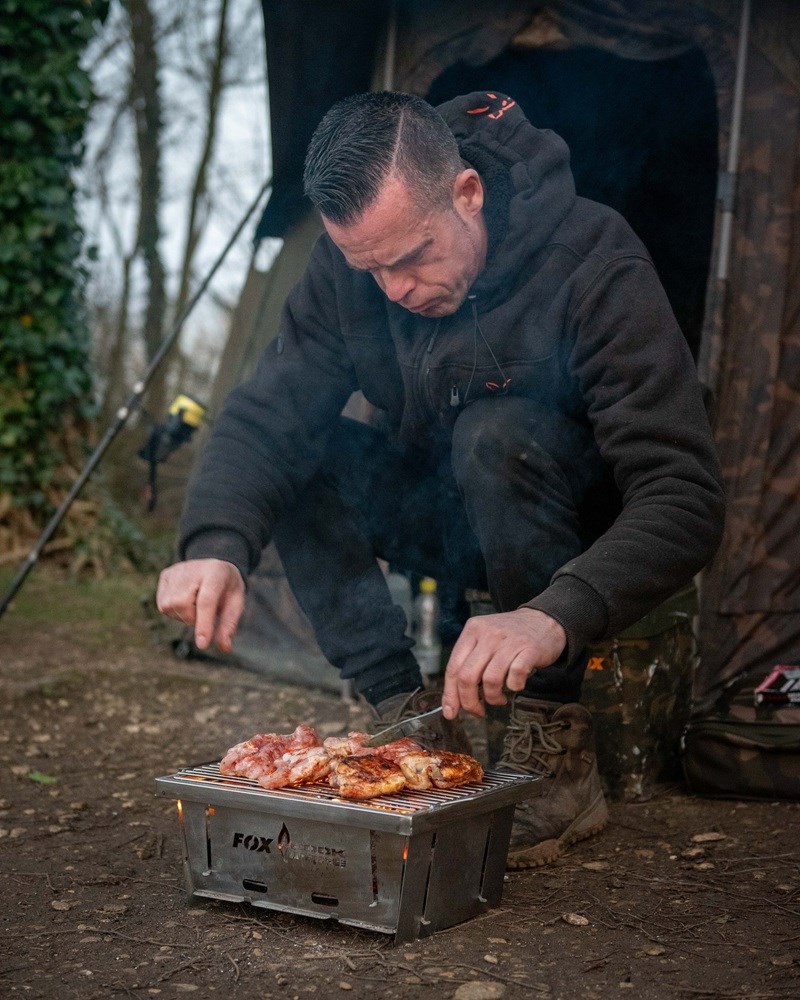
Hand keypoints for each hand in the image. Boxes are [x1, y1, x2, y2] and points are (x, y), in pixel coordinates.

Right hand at [156, 558, 244, 652]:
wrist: (216, 566)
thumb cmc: (227, 588)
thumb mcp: (236, 603)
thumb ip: (229, 624)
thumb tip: (225, 648)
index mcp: (216, 573)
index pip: (206, 601)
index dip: (204, 624)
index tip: (203, 645)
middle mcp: (193, 568)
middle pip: (184, 606)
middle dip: (194, 618)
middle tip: (206, 609)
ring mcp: (176, 571)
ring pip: (170, 608)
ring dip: (184, 614)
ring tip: (196, 601)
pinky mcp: (165, 575)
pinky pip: (163, 605)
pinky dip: (175, 610)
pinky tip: (185, 599)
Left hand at [441, 608, 566, 718]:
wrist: (543, 620)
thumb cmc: (509, 637)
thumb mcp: (484, 639)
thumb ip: (469, 663)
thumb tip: (453, 700)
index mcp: (472, 630)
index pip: (453, 668)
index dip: (450, 694)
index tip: (451, 712)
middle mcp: (488, 634)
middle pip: (468, 677)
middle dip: (469, 701)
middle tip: (477, 711)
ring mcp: (509, 641)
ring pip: (490, 680)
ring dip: (492, 697)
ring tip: (498, 698)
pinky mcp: (529, 649)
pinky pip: (515, 676)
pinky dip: (514, 687)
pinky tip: (515, 685)